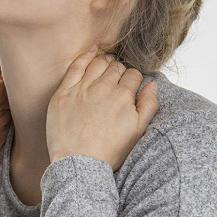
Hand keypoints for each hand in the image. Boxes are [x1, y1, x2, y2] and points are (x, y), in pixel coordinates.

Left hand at [45, 49, 158, 171]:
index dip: (134, 79)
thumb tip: (153, 85)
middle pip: (116, 68)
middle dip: (120, 70)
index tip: (131, 85)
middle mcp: (103, 88)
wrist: (79, 164)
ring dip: (105, 61)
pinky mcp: (64, 93)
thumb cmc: (109, 152)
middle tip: (118, 77)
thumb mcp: (137, 132)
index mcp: (123, 97)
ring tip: (107, 65)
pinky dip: (86, 56)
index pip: (133, 75)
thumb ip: (148, 106)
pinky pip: (76, 66)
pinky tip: (92, 51)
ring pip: (98, 64)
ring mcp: (82, 89)